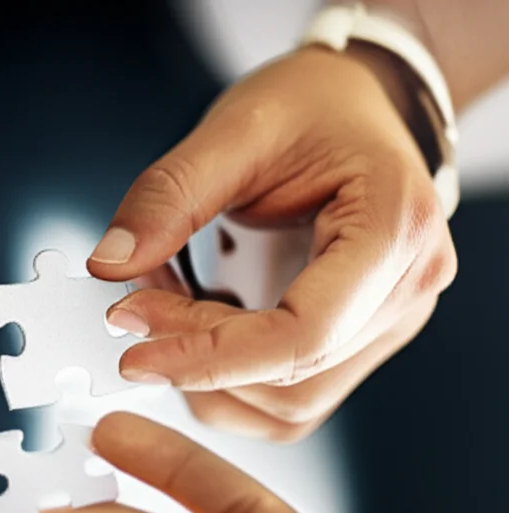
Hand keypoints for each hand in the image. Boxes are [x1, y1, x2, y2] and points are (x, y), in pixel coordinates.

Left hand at [89, 45, 456, 440]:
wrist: (355, 105)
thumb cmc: (312, 106)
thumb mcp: (234, 130)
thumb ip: (169, 197)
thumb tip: (109, 266)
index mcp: (394, 227)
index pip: (303, 334)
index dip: (210, 355)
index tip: (133, 351)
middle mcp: (407, 288)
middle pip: (290, 373)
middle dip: (195, 353)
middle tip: (129, 306)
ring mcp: (388, 322)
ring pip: (287, 403)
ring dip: (207, 373)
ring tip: (161, 304)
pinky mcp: (358, 340)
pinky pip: (287, 395)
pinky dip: (226, 377)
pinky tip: (192, 323)